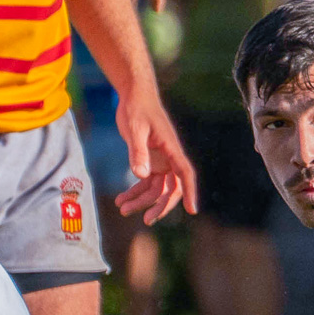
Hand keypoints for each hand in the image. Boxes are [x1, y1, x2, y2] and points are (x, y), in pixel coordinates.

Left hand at [113, 87, 198, 223]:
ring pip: (156, 188)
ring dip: (141, 201)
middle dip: (160, 205)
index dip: (189, 192)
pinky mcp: (150, 160)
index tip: (192, 210)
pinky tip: (121, 199)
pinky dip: (135, 191)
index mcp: (171, 149)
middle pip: (171, 188)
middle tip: (146, 220)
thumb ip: (137, 151)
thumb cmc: (137, 108)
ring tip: (122, 209)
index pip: (185, 174)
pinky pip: (146, 182)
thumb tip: (140, 175)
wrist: (134, 95)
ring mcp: (160, 160)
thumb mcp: (135, 129)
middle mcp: (169, 158)